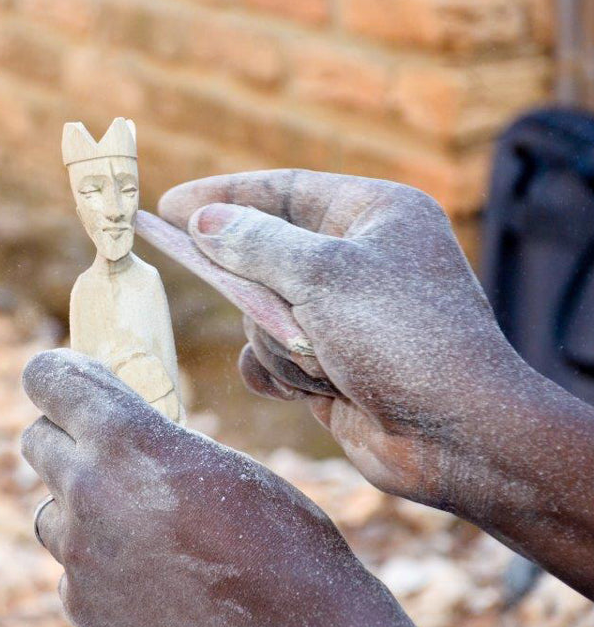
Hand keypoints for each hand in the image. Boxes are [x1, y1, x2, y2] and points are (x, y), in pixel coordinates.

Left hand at [20, 349, 367, 626]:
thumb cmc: (277, 533)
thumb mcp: (214, 461)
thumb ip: (152, 445)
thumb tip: (119, 443)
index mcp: (125, 436)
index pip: (48, 379)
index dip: (55, 376)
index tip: (68, 381)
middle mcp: (87, 488)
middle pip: (36, 441)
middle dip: (65, 439)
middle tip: (105, 453)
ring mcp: (79, 553)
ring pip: (49, 511)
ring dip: (77, 509)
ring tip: (135, 527)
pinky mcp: (82, 606)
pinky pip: (71, 570)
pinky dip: (97, 568)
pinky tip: (148, 580)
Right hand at [138, 170, 524, 505]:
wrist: (456, 436)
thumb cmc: (402, 338)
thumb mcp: (323, 276)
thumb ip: (255, 244)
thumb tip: (203, 221)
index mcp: (372, 216)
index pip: (283, 191)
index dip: (224, 195)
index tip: (170, 206)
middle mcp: (357, 261)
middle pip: (267, 257)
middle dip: (258, 291)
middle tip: (251, 304)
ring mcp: (343, 316)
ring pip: (265, 315)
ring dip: (281, 344)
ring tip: (320, 364)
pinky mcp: (331, 364)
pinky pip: (274, 356)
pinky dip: (278, 371)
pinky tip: (298, 388)